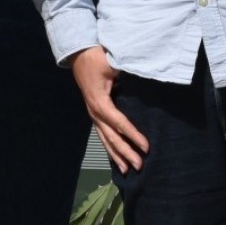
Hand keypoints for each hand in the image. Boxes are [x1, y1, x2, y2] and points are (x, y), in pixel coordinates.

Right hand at [72, 46, 147, 172]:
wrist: (79, 54)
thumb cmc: (97, 58)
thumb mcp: (112, 63)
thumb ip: (125, 74)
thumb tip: (144, 80)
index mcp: (100, 102)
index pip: (119, 122)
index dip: (133, 135)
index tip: (146, 147)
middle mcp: (95, 112)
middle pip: (111, 137)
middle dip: (126, 152)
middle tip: (139, 165)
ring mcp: (93, 114)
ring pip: (105, 139)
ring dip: (117, 155)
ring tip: (128, 170)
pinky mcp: (94, 113)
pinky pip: (102, 134)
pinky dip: (110, 147)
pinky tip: (117, 158)